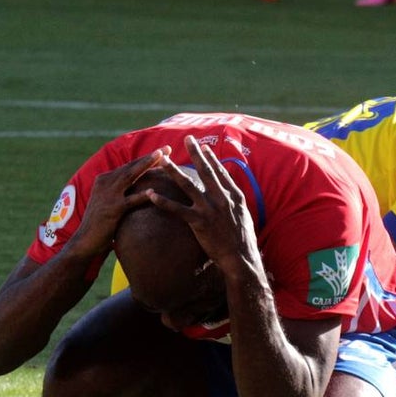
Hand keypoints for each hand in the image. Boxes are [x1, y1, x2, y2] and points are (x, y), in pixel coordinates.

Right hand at [66, 146, 170, 258]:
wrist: (85, 241)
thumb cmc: (100, 225)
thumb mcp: (107, 203)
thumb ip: (119, 193)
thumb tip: (137, 189)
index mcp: (104, 180)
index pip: (128, 166)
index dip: (145, 158)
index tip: (162, 152)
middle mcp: (105, 183)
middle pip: (131, 166)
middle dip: (150, 156)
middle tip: (167, 148)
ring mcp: (108, 195)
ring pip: (131, 176)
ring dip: (147, 165)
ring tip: (163, 158)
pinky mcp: (112, 209)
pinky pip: (130, 200)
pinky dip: (142, 195)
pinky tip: (153, 191)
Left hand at [145, 136, 258, 273]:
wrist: (240, 258)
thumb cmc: (242, 240)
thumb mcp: (244, 216)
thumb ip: (235, 203)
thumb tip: (230, 194)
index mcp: (234, 196)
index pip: (220, 172)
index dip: (211, 159)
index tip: (203, 147)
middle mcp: (222, 198)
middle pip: (205, 171)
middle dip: (195, 153)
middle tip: (186, 139)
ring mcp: (210, 209)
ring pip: (188, 185)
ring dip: (173, 171)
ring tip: (162, 161)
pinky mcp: (199, 222)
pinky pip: (177, 209)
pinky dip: (163, 201)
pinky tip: (151, 194)